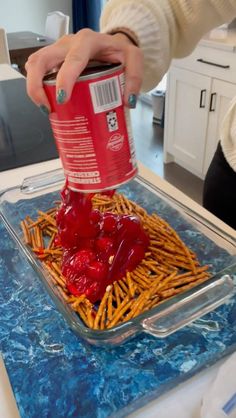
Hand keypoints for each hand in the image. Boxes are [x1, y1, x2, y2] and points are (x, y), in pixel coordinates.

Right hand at [25, 29, 142, 111]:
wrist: (112, 44)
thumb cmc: (119, 51)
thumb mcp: (133, 59)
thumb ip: (134, 77)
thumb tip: (127, 102)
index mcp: (88, 42)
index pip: (72, 60)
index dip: (64, 80)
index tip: (62, 99)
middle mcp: (68, 43)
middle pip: (42, 60)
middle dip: (37, 86)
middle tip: (47, 108)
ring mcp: (58, 50)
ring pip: (34, 64)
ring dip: (34, 87)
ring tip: (46, 107)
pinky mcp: (53, 59)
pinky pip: (37, 70)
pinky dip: (37, 86)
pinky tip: (46, 101)